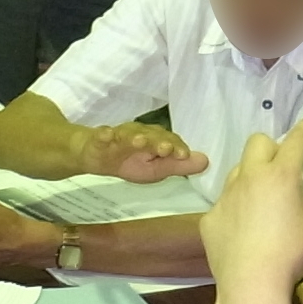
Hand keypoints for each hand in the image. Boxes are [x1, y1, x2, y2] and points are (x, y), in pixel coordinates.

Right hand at [74, 121, 208, 183]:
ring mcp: (119, 135)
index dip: (176, 148)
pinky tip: (106, 134)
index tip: (184, 156)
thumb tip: (206, 162)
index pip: (169, 142)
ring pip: (128, 135)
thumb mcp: (156, 169)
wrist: (97, 156)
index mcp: (155, 141)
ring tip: (140, 141)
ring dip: (135, 137)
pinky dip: (104, 134)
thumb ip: (178, 165)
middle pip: (151, 136)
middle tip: (166, 149)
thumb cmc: (130, 161)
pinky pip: (101, 135)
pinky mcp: (100, 139)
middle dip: (159, 142)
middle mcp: (140, 133)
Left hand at [200, 123, 302, 301]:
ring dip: (252, 176)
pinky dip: (237, 210)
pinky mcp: (211, 218)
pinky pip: (224, 205)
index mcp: (281, 174)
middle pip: (258, 143)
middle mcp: (251, 177)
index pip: (297, 139)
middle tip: (286, 165)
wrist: (251, 284)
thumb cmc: (292, 253)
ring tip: (265, 198)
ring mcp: (227, 197)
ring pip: (237, 171)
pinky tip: (246, 229)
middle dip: (273, 147)